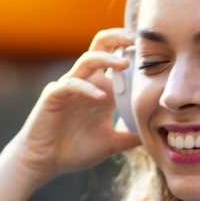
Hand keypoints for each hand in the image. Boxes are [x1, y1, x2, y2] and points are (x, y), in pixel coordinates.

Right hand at [5, 28, 140, 187]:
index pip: (117, 59)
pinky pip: (70, 84)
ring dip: (106, 58)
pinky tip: (101, 98)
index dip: (133, 52)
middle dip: (118, 38)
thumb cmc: (74, 151)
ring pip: (87, 60)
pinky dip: (87, 88)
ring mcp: (69, 86)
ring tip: (124, 64)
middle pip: (100, 46)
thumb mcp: (111, 144)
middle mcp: (85, 82)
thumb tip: (155, 136)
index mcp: (100, 89)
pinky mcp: (54, 95)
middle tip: (137, 40)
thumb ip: (131, 137)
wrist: (44, 162)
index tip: (155, 51)